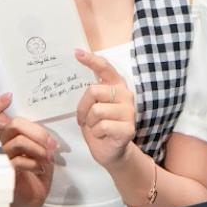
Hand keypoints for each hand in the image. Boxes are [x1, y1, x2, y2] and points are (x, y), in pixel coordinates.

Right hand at [0, 92, 57, 206]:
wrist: (29, 201)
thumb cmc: (33, 172)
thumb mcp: (36, 149)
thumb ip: (33, 134)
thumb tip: (44, 124)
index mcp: (3, 135)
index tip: (9, 97)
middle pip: (13, 124)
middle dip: (37, 131)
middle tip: (52, 143)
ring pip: (18, 141)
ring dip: (39, 148)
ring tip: (49, 157)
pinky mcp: (3, 174)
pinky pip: (18, 161)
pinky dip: (34, 163)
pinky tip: (40, 169)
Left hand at [75, 50, 135, 167]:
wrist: (112, 153)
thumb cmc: (100, 127)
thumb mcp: (93, 107)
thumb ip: (92, 93)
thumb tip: (80, 79)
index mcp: (116, 85)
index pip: (104, 67)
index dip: (91, 60)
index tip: (77, 53)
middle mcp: (125, 94)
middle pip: (94, 90)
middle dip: (83, 107)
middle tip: (84, 118)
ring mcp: (129, 111)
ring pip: (96, 110)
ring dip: (90, 123)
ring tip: (96, 128)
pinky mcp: (128, 128)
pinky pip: (102, 126)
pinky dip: (96, 133)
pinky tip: (103, 135)